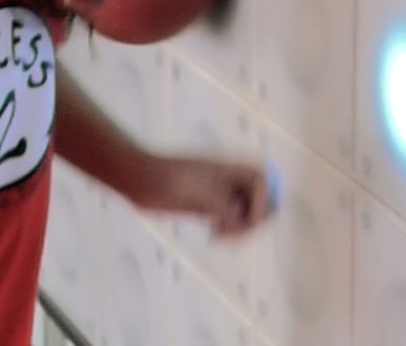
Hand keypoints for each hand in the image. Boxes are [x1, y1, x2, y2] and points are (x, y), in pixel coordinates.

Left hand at [131, 155, 275, 237]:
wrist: (141, 180)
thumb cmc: (171, 180)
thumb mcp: (204, 195)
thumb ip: (228, 208)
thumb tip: (241, 218)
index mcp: (230, 168)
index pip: (263, 181)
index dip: (262, 201)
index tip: (247, 217)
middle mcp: (227, 180)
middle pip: (258, 199)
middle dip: (254, 219)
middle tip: (237, 235)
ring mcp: (217, 194)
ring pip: (243, 213)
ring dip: (241, 229)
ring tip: (222, 238)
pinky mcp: (205, 208)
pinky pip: (228, 221)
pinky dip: (228, 231)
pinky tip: (214, 238)